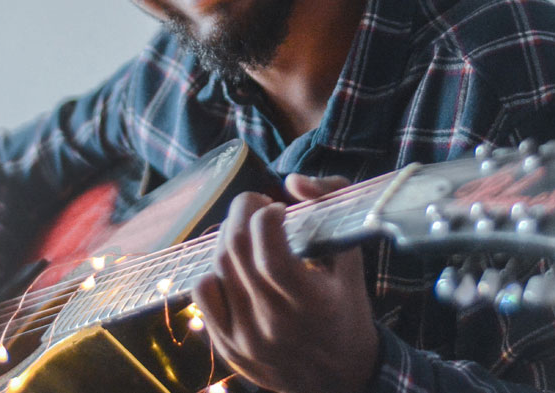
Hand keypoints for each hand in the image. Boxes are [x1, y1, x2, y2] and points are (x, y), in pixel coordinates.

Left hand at [192, 174, 378, 392]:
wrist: (339, 380)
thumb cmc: (346, 313)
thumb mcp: (352, 262)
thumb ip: (332, 209)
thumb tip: (293, 181)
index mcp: (310, 302)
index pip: (268, 248)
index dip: (266, 215)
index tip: (278, 208)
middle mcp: (274, 322)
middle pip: (236, 250)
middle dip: (241, 212)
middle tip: (255, 204)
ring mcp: (247, 337)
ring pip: (218, 267)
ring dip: (227, 237)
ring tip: (245, 231)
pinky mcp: (228, 346)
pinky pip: (203, 295)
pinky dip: (212, 270)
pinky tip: (232, 266)